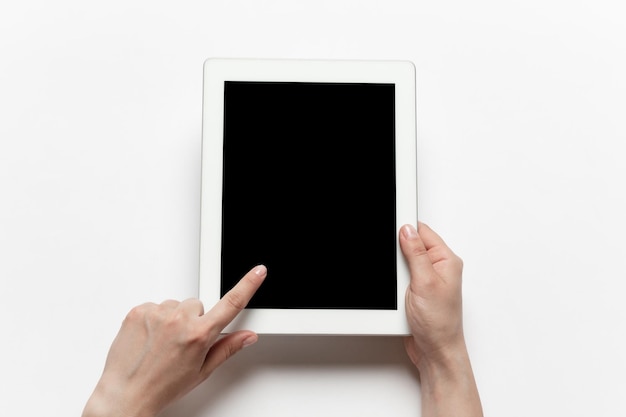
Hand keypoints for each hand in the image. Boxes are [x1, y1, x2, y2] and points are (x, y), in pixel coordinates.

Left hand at [82, 265, 266, 416]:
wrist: (126, 394)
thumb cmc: (162, 387)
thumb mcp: (202, 371)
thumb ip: (227, 348)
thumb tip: (248, 336)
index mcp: (199, 335)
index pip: (231, 304)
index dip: (248, 285)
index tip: (258, 271)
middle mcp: (179, 320)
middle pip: (197, 305)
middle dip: (194, 319)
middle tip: (182, 342)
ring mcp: (157, 313)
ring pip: (175, 305)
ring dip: (172, 319)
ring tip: (163, 343)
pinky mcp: (138, 311)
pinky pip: (154, 307)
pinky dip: (154, 319)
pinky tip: (150, 339)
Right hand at [400, 223, 482, 416]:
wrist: (435, 352)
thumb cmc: (439, 323)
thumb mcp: (425, 282)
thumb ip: (415, 253)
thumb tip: (407, 230)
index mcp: (446, 260)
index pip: (423, 232)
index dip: (406, 230)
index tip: (392, 229)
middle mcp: (438, 268)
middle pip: (411, 246)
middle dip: (399, 255)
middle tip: (400, 272)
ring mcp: (427, 280)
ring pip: (402, 264)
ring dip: (396, 273)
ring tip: (401, 289)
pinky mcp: (416, 292)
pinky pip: (399, 279)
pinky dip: (394, 284)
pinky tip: (397, 295)